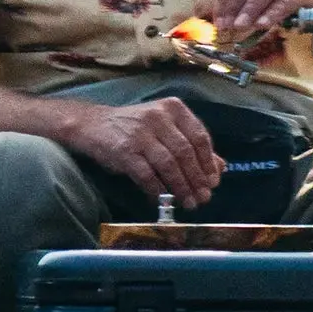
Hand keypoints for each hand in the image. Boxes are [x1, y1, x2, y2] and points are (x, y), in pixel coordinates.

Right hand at [61, 99, 224, 209]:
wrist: (93, 125)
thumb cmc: (134, 128)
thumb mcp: (165, 129)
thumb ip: (192, 145)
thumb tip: (220, 168)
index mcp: (173, 108)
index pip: (199, 136)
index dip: (208, 162)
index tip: (213, 182)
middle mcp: (158, 117)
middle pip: (186, 152)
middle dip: (197, 179)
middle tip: (203, 198)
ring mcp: (140, 133)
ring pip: (169, 165)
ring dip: (181, 188)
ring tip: (189, 203)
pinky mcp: (125, 151)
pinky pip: (147, 175)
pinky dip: (158, 191)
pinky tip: (163, 201)